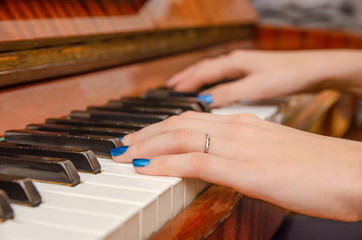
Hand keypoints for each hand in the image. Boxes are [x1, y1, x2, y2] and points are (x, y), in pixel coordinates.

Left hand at [112, 111, 361, 221]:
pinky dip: (165, 163)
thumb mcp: (272, 154)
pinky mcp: (245, 169)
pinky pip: (194, 161)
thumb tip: (222, 165)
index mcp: (245, 124)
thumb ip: (244, 154)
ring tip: (125, 153)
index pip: (193, 119)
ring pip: (180, 137)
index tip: (144, 136)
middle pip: (179, 123)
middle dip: (146, 132)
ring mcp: (240, 147)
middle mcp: (238, 129)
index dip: (162, 126)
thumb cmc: (317, 168)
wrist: (351, 173)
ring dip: (147, 145)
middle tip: (124, 143)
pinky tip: (145, 169)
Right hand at [166, 50, 361, 106]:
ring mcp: (243, 65)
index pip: (201, 71)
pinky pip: (223, 76)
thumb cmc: (289, 75)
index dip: (184, 83)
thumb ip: (229, 92)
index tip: (171, 91)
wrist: (315, 69)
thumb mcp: (256, 86)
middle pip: (202, 69)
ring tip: (184, 88)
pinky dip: (212, 82)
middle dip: (185, 78)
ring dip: (196, 79)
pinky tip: (213, 90)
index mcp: (234, 62)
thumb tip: (203, 100)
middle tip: (171, 86)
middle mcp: (236, 61)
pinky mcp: (251, 73)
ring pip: (212, 71)